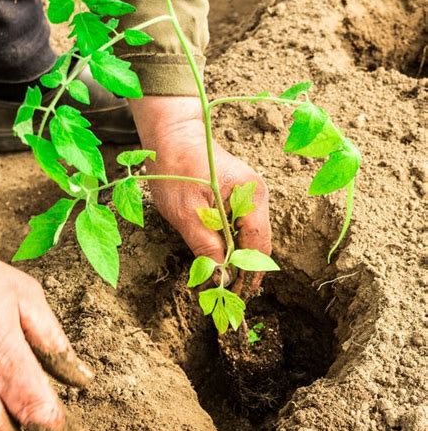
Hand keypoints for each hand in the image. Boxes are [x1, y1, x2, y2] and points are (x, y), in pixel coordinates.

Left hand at [130, 97, 271, 292]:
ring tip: (224, 284)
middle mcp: (257, 195)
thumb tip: (220, 278)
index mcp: (250, 196)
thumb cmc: (176, 167)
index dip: (250, 276)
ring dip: (237, 260)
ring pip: (249, 236)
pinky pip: (240, 225)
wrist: (172, 131)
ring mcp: (249, 193)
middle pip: (258, 244)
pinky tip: (220, 259)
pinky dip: (231, 244)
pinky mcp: (238, 193)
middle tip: (230, 298)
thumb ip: (205, 246)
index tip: (236, 299)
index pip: (259, 247)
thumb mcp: (185, 212)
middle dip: (246, 272)